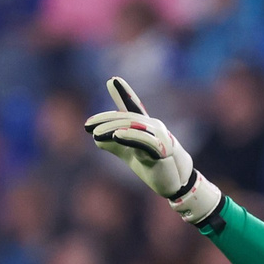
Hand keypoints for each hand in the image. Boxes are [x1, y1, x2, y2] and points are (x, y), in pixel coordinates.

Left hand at [84, 77, 223, 225]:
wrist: (175, 183)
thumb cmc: (154, 166)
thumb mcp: (129, 154)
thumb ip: (114, 145)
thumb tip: (95, 138)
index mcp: (146, 126)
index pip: (132, 107)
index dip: (124, 93)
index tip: (112, 80)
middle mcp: (154, 127)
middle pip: (127, 118)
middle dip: (106, 119)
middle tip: (87, 125)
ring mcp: (160, 137)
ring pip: (133, 126)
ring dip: (112, 128)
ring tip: (95, 134)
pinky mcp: (163, 150)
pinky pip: (144, 140)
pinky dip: (130, 136)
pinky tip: (116, 135)